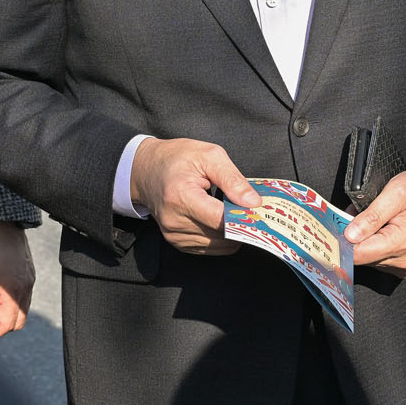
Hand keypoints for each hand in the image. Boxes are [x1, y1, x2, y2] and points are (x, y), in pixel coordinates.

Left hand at [0, 220, 33, 342]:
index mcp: (14, 291)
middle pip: (17, 322)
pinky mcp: (29, 273)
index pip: (6, 325)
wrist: (2, 220)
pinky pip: (23, 297)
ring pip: (21, 310)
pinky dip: (10, 303)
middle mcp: (27, 288)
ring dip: (4, 314)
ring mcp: (30, 280)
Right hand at [130, 136, 258, 254]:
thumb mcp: (209, 155)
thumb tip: (253, 203)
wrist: (146, 170)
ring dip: (231, 232)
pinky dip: (220, 237)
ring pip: (218, 246)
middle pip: (222, 236)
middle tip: (250, 210)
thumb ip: (232, 180)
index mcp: (180, 196)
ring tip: (232, 212)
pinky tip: (220, 220)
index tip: (259, 211)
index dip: (244, 217)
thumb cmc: (176, 158)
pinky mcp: (177, 242)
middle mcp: (174, 221)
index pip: (220, 220)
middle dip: (241, 225)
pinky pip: (209, 248)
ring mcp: (174, 235)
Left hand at [344, 168, 405, 277]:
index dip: (342, 241)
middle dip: (354, 237)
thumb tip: (350, 235)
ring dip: (365, 240)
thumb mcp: (397, 192)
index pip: (357, 255)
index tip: (335, 227)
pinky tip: (382, 230)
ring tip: (375, 219)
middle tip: (358, 215)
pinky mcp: (405, 267)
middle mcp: (403, 261)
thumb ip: (372, 215)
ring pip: (369, 259)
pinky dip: (375, 245)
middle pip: (361, 258)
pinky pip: (379, 260)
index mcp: (401, 243)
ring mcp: (405, 267)